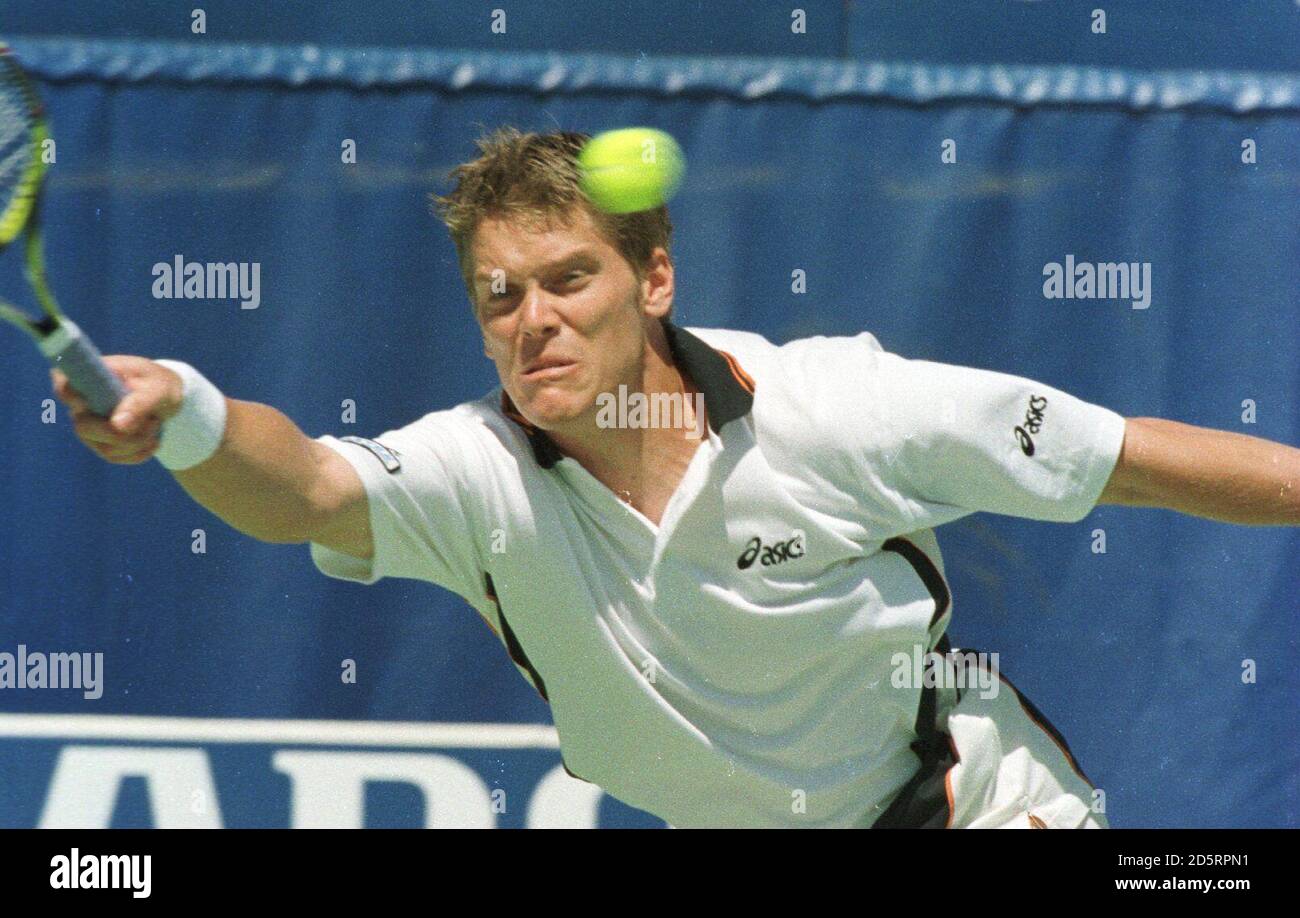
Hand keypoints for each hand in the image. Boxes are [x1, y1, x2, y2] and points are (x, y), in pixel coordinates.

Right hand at [51, 356, 184, 464]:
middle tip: (152, 422)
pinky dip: (140, 452)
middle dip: (122, 433)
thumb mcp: (159, 388)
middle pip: (84, 427)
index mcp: (91, 377)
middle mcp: (82, 404)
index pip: (64, 385)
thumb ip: (140, 403)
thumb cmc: (158, 385)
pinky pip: (115, 457)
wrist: (167, 400)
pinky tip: (152, 439)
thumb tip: (117, 426)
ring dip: (139, 441)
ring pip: (104, 448)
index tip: (85, 402)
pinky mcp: (100, 444)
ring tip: (154, 423)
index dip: (70, 395)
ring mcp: (88, 426)